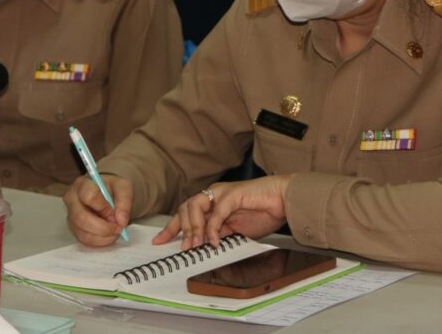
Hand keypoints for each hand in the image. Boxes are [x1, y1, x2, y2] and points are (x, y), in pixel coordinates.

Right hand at [62, 174, 132, 246]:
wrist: (107, 194)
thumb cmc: (112, 188)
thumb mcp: (123, 187)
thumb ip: (124, 200)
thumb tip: (121, 220)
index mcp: (82, 184)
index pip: (89, 196)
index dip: (103, 208)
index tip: (115, 214)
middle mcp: (72, 200)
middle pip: (82, 218)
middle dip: (103, 227)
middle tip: (118, 228)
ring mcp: (71, 216)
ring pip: (83, 232)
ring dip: (103, 236)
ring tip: (116, 231)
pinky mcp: (74, 228)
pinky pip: (85, 240)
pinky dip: (100, 241)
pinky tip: (109, 235)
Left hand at [153, 175, 293, 249]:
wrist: (282, 200)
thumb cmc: (262, 212)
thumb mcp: (235, 230)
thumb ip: (219, 234)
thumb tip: (203, 247)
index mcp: (212, 202)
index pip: (185, 213)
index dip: (171, 228)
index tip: (159, 242)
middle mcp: (214, 194)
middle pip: (185, 208)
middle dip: (181, 229)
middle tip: (184, 249)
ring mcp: (222, 192)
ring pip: (195, 205)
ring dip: (193, 227)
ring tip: (195, 245)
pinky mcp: (233, 194)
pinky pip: (217, 211)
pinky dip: (213, 227)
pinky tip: (214, 240)